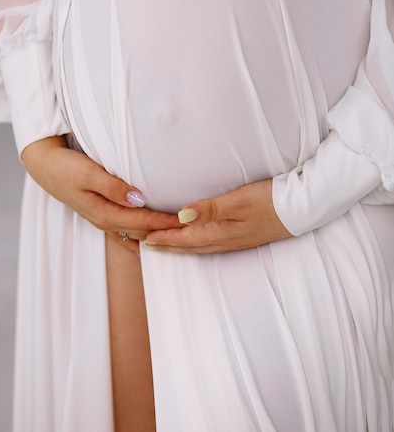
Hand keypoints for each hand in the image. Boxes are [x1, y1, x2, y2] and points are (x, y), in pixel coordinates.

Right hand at [21, 135, 179, 253]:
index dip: (167, 222)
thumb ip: (114, 187)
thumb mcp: (89, 173)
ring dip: (157, 234)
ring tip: (179, 235)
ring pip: (136, 233)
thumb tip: (139, 199)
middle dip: (167, 232)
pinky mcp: (102, 212)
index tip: (188, 221)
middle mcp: (106, 221)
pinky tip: (151, 242)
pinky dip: (141, 236)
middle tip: (193, 229)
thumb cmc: (65, 167)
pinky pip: (126, 231)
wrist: (44, 166)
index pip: (144, 222)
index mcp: (105, 213)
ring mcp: (103, 219)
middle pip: (143, 231)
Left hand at [144, 179, 292, 253]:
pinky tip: (196, 242)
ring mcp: (236, 241)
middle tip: (145, 245)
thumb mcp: (239, 200)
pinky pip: (211, 246)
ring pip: (199, 248)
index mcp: (221, 232)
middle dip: (166, 246)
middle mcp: (226, 241)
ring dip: (179, 247)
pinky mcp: (244, 237)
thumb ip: (210, 209)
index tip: (143, 237)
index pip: (185, 237)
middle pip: (189, 246)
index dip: (163, 237)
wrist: (303, 208)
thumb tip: (181, 217)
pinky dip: (195, 245)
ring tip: (163, 245)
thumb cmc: (271, 200)